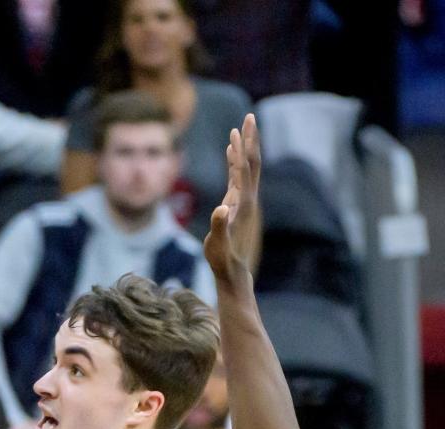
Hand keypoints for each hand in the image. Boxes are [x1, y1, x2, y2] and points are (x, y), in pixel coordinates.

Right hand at [203, 113, 260, 284]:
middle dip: (250, 140)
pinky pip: (238, 179)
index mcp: (244, 203)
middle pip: (251, 163)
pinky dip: (235, 163)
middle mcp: (248, 198)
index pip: (245, 169)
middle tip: (249, 116)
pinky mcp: (237, 206)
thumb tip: (221, 209)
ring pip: (245, 169)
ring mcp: (244, 202)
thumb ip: (219, 226)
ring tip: (239, 128)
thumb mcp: (217, 244)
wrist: (233, 271)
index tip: (240, 128)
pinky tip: (231, 153)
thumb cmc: (223, 259)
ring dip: (243, 149)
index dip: (243, 148)